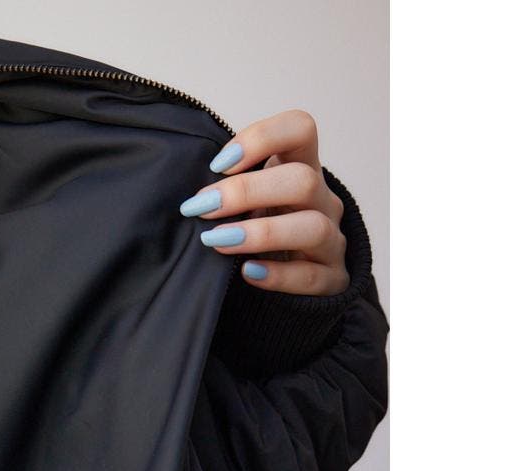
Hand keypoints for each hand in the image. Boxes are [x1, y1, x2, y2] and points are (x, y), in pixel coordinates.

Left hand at [178, 109, 349, 295]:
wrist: (288, 289)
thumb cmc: (259, 235)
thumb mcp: (246, 205)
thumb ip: (228, 193)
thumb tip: (189, 198)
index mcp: (302, 169)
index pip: (300, 129)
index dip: (262, 138)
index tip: (218, 165)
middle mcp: (323, 201)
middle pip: (302, 180)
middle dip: (247, 192)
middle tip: (202, 208)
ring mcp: (332, 242)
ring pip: (312, 228)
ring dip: (260, 233)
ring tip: (217, 241)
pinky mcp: (332, 280)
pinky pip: (311, 278)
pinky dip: (277, 275)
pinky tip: (247, 272)